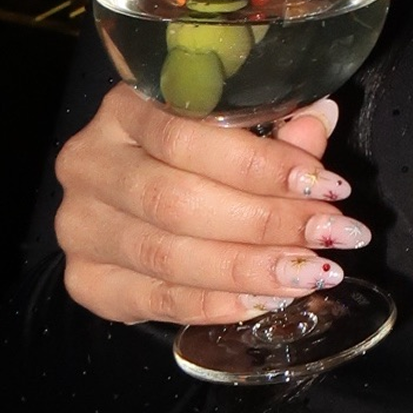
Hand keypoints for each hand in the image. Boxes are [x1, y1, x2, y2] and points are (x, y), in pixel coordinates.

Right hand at [55, 86, 371, 326]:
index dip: (262, 164)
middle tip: (331, 235)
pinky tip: (265, 300)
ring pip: (168, 256)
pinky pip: (156, 300)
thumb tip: (321, 120)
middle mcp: (91, 163)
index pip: (188, 135)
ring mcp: (80, 226)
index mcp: (124, 108)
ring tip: (310, 272)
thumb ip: (274, 127)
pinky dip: (216, 304)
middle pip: (177, 200)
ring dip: (249, 269)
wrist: (126, 199)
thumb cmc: (192, 150)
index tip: (327, 186)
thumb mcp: (231, 126)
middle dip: (266, 222)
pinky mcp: (85, 280)